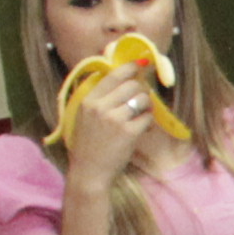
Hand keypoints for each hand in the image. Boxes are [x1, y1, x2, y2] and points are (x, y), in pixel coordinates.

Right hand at [60, 73, 155, 191]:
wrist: (89, 171)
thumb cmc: (89, 143)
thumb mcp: (85, 115)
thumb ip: (99, 96)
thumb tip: (120, 75)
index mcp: (88, 99)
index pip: (113, 75)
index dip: (131, 67)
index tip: (142, 63)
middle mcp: (100, 106)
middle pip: (133, 85)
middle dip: (142, 90)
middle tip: (141, 101)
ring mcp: (114, 119)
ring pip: (143, 99)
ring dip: (147, 106)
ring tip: (140, 116)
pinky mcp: (128, 132)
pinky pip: (148, 118)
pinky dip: (148, 122)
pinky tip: (142, 129)